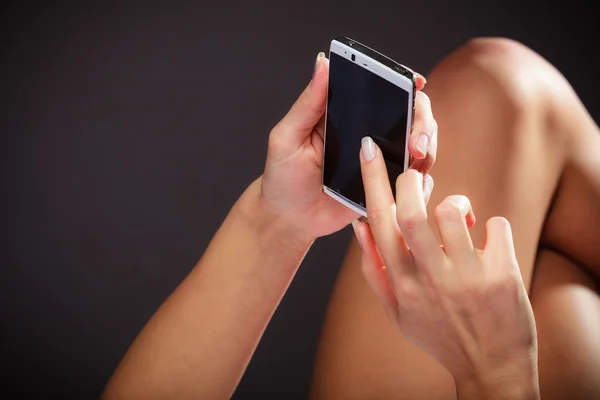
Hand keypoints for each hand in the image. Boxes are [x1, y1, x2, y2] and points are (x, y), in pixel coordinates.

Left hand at [260, 52, 432, 240]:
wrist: (290, 220)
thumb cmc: (283, 178)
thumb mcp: (287, 137)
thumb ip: (308, 103)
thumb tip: (322, 63)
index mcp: (346, 114)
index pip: (382, 89)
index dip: (403, 83)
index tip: (415, 83)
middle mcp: (368, 133)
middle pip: (410, 113)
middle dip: (422, 118)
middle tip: (416, 136)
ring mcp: (379, 160)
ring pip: (418, 143)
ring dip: (426, 144)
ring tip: (416, 155)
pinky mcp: (384, 186)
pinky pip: (412, 177)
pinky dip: (422, 175)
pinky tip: (416, 178)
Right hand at [353, 142, 538, 397]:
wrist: (490, 368)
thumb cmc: (440, 335)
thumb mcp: (397, 310)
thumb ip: (373, 269)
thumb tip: (359, 227)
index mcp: (402, 283)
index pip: (380, 222)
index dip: (372, 181)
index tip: (369, 149)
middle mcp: (431, 278)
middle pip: (414, 211)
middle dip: (411, 181)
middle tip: (416, 176)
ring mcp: (468, 278)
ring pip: (453, 212)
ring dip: (457, 204)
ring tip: (461, 220)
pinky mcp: (502, 277)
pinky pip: (496, 225)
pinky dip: (492, 226)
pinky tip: (488, 243)